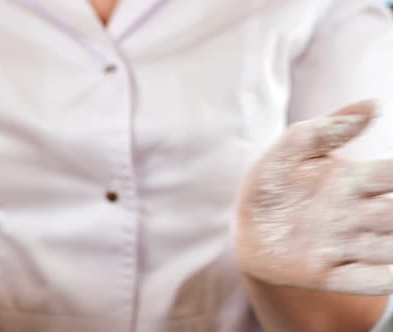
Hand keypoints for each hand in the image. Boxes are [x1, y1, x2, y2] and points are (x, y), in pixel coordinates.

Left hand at [236, 100, 392, 294]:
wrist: (246, 224)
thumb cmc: (274, 181)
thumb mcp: (291, 148)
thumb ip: (328, 128)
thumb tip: (374, 104)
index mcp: (354, 181)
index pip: (390, 175)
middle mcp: (357, 215)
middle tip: (391, 212)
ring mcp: (344, 246)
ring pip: (387, 248)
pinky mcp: (326, 273)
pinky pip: (362, 280)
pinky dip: (381, 279)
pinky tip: (390, 275)